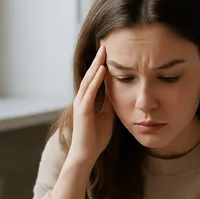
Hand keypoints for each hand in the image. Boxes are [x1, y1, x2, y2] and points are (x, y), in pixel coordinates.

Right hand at [68, 44, 113, 167]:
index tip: (109, 53)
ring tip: (103, 52)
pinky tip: (102, 70)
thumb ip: (109, 104)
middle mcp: (82, 99)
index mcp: (88, 100)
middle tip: (105, 44)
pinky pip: (90, 92)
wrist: (86, 154)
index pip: (95, 79)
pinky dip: (96, 80)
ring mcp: (81, 104)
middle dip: (98, 60)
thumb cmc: (96, 137)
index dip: (102, 65)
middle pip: (91, 75)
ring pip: (89, 80)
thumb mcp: (108, 116)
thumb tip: (118, 93)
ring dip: (96, 65)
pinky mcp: (82, 111)